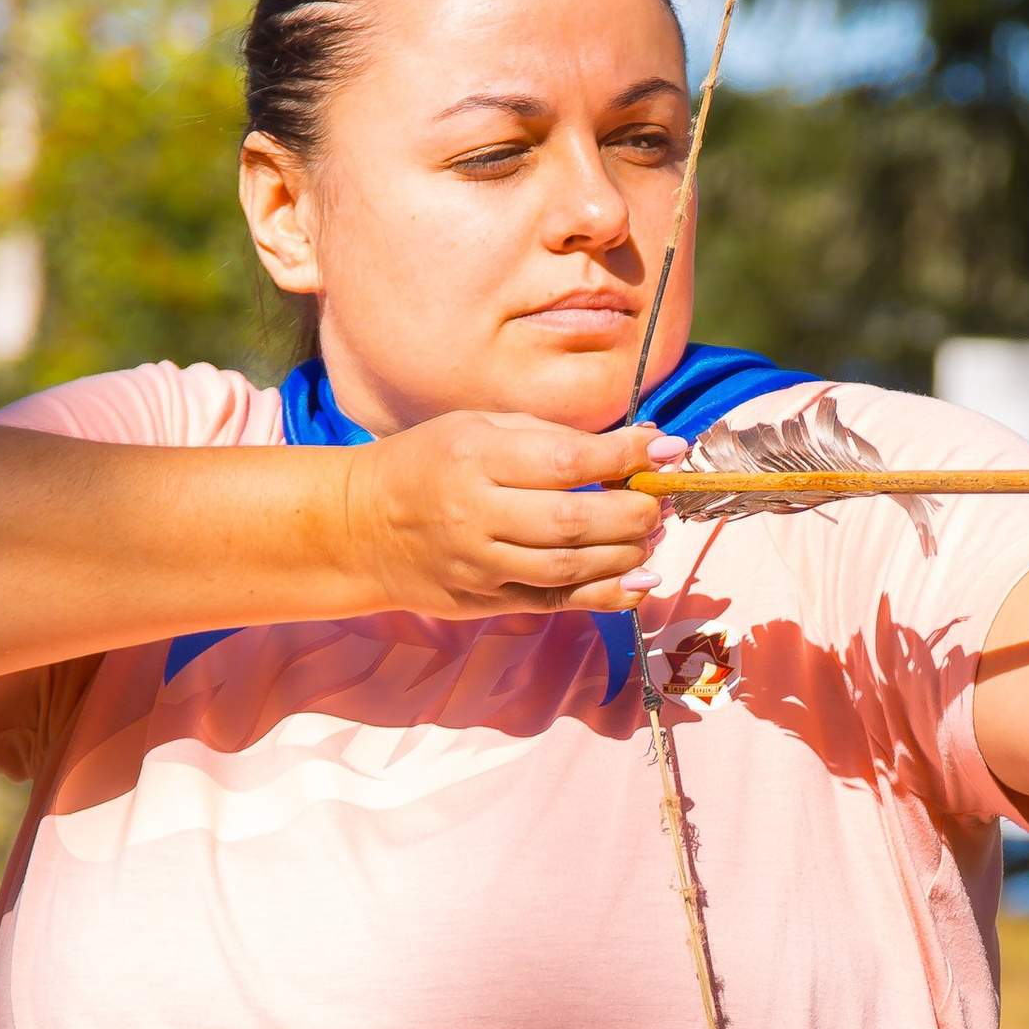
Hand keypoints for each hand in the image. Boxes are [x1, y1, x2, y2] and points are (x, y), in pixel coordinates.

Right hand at [344, 412, 683, 617]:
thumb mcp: (480, 427)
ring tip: (649, 534)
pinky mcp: (486, 599)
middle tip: (659, 501)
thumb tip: (638, 444)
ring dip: (626, 553)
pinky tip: (639, 581)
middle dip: (633, 512)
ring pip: (570, 565)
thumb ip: (554, 437)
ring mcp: (480, 563)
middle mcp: (476, 512)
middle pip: (574, 520)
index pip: (567, 460)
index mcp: (476, 455)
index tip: (667, 448)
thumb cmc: (430, 462)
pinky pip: (557, 600)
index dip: (626, 455)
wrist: (360, 525)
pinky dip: (606, 594)